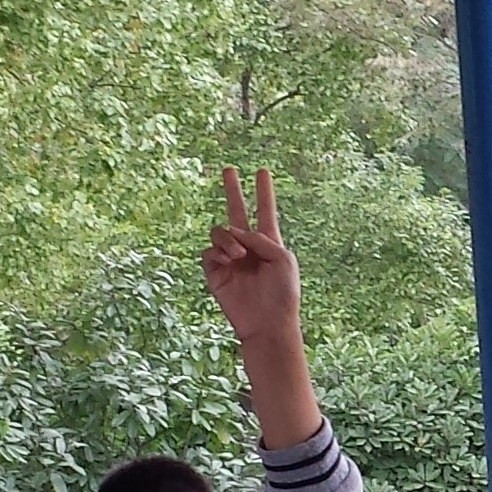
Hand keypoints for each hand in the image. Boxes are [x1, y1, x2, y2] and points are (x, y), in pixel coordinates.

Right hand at [203, 170, 325, 447]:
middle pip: (238, 212)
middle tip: (229, 169)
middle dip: (233, 191)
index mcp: (269, 243)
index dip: (264, 192)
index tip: (263, 172)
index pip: (265, 211)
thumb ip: (260, 238)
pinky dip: (218, 253)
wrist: (267, 322)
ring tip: (239, 255)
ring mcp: (230, 259)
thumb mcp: (281, 259)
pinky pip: (209, 252)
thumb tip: (233, 232)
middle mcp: (248, 247)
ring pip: (219, 232)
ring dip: (228, 239)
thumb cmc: (282, 292)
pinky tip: (229, 262)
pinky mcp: (215, 273)